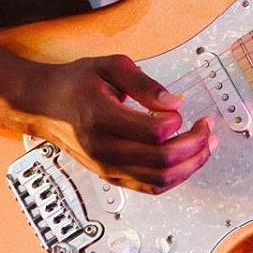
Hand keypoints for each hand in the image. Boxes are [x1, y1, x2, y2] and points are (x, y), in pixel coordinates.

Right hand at [24, 54, 216, 194]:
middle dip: (195, 144)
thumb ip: (144, 83)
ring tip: (207, 145)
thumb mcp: (110, 66)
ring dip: (191, 164)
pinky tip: (188, 160)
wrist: (44, 105)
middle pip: (162, 160)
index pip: (152, 132)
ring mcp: (107, 167)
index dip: (176, 122)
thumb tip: (174, 103)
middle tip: (208, 127)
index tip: (184, 109)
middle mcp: (104, 149)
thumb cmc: (77, 83)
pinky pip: (149, 187)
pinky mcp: (110, 176)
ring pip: (159, 180)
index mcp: (102, 117)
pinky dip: (174, 177)